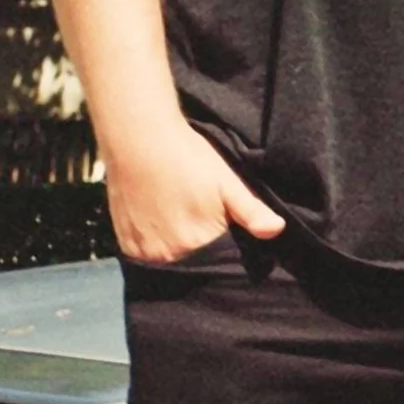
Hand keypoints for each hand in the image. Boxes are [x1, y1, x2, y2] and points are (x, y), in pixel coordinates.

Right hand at [102, 117, 284, 263]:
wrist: (138, 138)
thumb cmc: (187, 157)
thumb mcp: (226, 182)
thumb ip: (251, 211)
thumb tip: (277, 230)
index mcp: (198, 243)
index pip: (223, 261)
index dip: (230, 247)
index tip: (230, 231)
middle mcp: (168, 255)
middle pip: (196, 264)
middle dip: (205, 250)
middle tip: (202, 220)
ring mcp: (144, 252)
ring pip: (172, 262)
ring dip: (180, 250)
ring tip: (181, 220)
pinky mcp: (126, 245)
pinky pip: (148, 257)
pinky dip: (157, 247)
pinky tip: (162, 224)